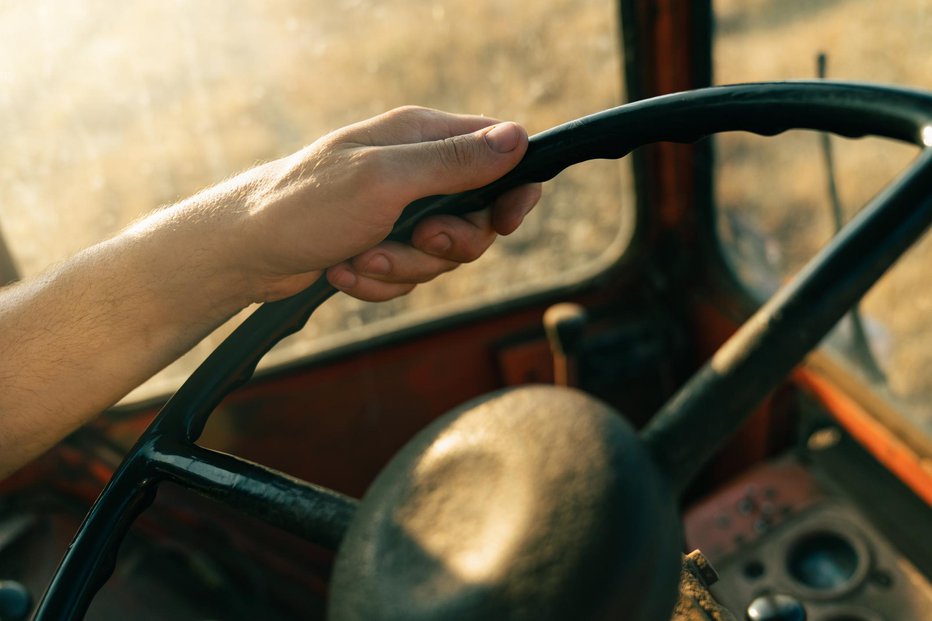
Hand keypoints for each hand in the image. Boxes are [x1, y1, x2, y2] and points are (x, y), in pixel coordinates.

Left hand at [233, 106, 541, 301]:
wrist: (244, 252)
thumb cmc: (305, 205)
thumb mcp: (386, 180)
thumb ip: (454, 162)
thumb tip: (517, 139)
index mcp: (419, 137)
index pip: (495, 150)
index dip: (512, 187)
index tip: (506, 219)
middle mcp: (413, 170)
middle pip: (475, 216)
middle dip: (448, 242)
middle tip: (420, 240)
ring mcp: (396, 211)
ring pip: (440, 255)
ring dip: (402, 267)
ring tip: (360, 257)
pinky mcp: (380, 245)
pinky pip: (407, 276)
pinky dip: (378, 282)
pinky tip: (343, 270)